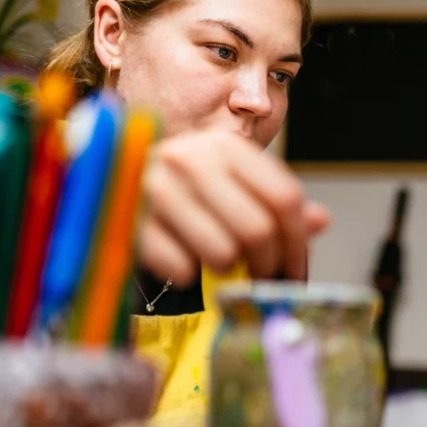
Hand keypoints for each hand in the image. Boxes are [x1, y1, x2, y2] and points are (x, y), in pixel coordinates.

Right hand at [136, 130, 330, 284]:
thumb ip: (274, 202)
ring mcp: (155, 186)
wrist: (106, 179)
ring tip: (221, 267)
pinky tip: (184, 264)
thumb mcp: (231, 184)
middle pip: (258, 229)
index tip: (296, 271)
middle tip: (262, 280)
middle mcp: (191, 158)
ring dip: (229, 271)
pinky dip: (188, 275)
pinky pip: (179, 266)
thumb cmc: (181, 187)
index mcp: (227, 147)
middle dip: (267, 266)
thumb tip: (320, 221)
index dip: (298, 243)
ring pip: (223, 251)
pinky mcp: (127, 219)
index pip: (285, 197)